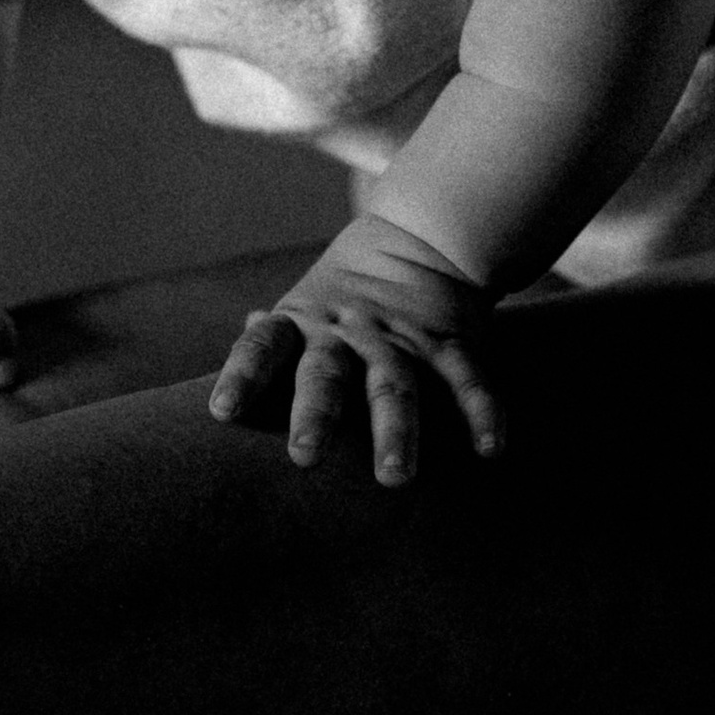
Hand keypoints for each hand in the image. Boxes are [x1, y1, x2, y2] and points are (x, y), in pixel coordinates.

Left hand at [207, 213, 503, 484]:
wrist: (422, 237)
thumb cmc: (346, 296)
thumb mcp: (301, 309)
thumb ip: (270, 346)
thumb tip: (226, 388)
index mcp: (302, 323)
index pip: (263, 347)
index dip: (243, 376)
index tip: (224, 412)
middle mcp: (345, 332)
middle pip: (326, 374)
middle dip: (316, 415)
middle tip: (304, 458)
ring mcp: (399, 337)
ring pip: (395, 384)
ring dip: (396, 430)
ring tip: (394, 477)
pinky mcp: (449, 340)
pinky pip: (466, 376)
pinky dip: (482, 411)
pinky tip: (490, 448)